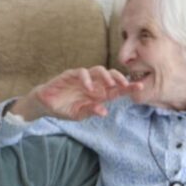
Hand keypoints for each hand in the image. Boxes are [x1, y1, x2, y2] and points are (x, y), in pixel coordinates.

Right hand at [12, 66, 142, 121]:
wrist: (44, 104)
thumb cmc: (63, 109)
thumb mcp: (78, 114)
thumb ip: (91, 111)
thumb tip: (104, 112)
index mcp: (98, 95)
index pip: (116, 90)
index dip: (129, 87)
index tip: (141, 87)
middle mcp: (93, 84)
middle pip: (111, 77)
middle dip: (121, 78)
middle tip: (128, 84)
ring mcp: (82, 79)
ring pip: (99, 70)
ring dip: (106, 76)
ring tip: (110, 84)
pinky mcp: (70, 75)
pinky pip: (81, 72)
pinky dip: (86, 78)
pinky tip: (88, 87)